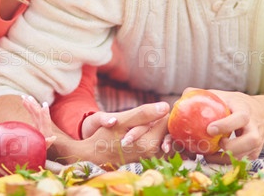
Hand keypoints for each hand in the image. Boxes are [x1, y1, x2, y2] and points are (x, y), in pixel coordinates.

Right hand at [21, 95, 57, 148]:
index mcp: (45, 130)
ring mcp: (39, 123)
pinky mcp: (35, 122)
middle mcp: (43, 125)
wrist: (39, 151)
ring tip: (24, 97)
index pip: (45, 120)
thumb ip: (48, 142)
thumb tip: (53, 137)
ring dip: (30, 103)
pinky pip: (32, 112)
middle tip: (28, 98)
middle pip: (39, 113)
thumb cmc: (40, 150)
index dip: (45, 113)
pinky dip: (28, 107)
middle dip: (34, 105)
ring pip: (35, 111)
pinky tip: (23, 100)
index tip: (44, 105)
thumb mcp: (44, 147)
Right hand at [51, 102, 170, 165]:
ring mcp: (151, 158)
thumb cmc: (104, 137)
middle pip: (170, 132)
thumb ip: (143, 114)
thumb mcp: (121, 121)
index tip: (161, 104)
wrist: (94, 156)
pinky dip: (161, 137)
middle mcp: (153, 153)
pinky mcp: (149, 159)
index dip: (164, 110)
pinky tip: (153, 130)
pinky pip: (162, 146)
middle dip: (165, 120)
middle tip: (159, 110)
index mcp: (149, 143)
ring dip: (164, 129)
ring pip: (167, 139)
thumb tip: (166, 106)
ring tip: (155, 119)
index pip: (167, 122)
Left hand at [198, 90, 263, 161]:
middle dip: (232, 147)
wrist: (263, 115)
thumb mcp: (224, 96)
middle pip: (250, 141)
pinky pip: (240, 162)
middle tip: (214, 145)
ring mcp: (256, 144)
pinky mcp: (253, 154)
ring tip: (206, 155)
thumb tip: (183, 96)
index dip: (226, 125)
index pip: (240, 118)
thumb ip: (205, 95)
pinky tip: (212, 158)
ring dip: (224, 159)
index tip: (209, 129)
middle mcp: (254, 129)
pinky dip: (225, 162)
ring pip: (245, 156)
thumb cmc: (236, 104)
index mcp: (246, 112)